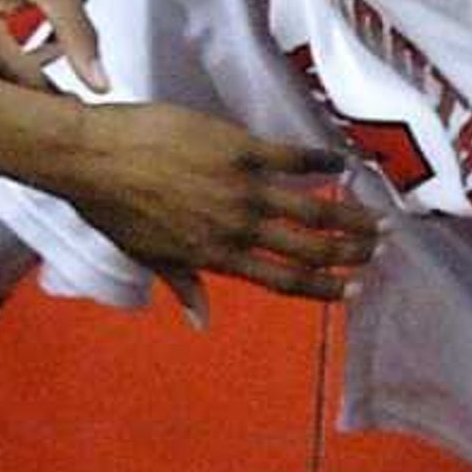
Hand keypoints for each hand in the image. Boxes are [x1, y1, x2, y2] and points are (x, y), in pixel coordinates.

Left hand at [59, 102, 378, 307]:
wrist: (93, 158)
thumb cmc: (114, 208)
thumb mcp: (148, 255)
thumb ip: (184, 284)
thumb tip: (201, 322)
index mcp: (219, 256)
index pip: (284, 281)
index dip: (323, 288)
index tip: (353, 290)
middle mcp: (238, 227)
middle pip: (309, 249)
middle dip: (350, 253)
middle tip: (378, 250)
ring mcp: (242, 187)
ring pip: (311, 208)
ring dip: (349, 215)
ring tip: (378, 218)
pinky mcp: (239, 148)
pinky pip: (291, 158)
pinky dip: (320, 163)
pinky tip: (342, 164)